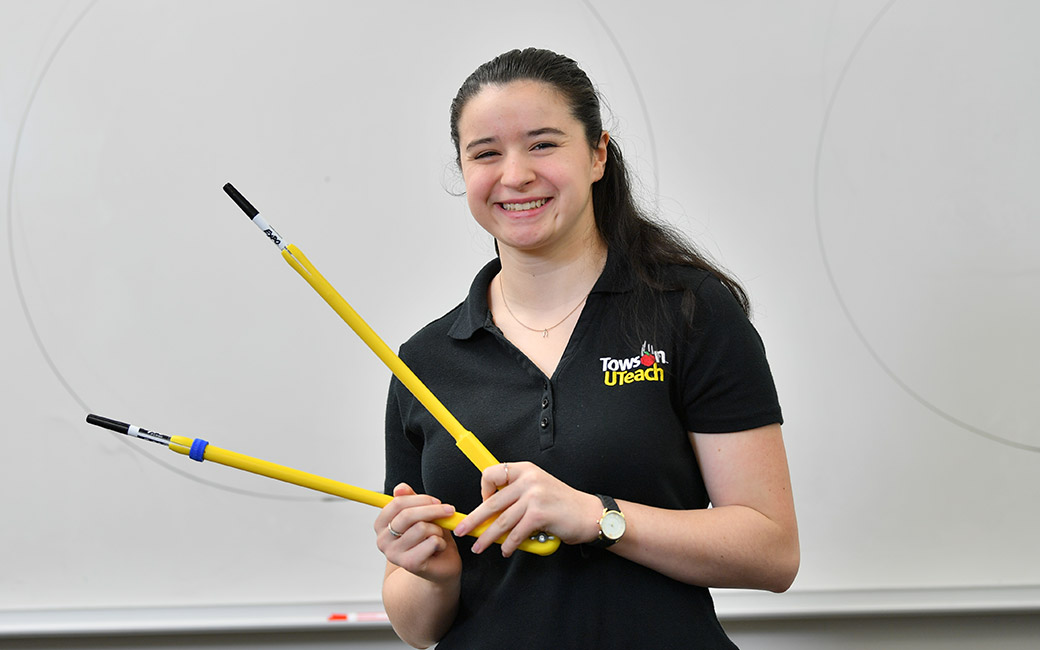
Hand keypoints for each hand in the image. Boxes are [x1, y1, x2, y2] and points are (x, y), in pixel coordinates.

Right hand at [375, 483, 460, 583]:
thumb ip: (411, 500)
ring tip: (438, 535)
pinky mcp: (409, 564)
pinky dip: (441, 542)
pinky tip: (438, 547)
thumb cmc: (429, 537)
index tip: (437, 501)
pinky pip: (431, 542)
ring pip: (422, 528)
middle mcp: (382, 540)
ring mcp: (394, 554)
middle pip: (408, 515)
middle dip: (433, 510)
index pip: (397, 503)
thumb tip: (400, 488)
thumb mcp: (421, 514)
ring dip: (437, 529)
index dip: (420, 499)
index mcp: (381, 525)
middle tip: (449, 511)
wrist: (438, 565)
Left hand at [453, 462, 601, 556]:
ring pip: (501, 521)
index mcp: (525, 469)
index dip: (483, 490)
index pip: (491, 474)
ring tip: (479, 547)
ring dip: (487, 537)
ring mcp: (534, 496)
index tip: (484, 503)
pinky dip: (508, 545)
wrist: (588, 513)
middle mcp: (528, 480)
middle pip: (491, 502)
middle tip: (462, 530)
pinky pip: (516, 533)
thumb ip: (516, 493)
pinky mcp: (540, 514)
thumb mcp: (538, 487)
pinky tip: (505, 550)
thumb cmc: (562, 504)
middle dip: (474, 520)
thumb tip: (488, 510)